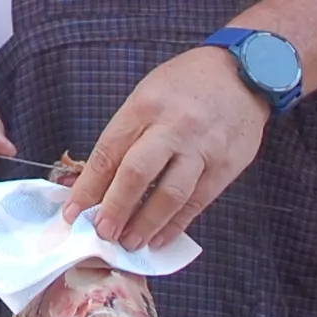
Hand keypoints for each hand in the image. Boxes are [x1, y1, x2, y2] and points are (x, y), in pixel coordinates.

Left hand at [67, 45, 267, 249]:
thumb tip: (95, 181)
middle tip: (101, 234)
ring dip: (146, 223)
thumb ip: (124, 136)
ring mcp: (203, 147)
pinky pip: (197, 201)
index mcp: (145, 106)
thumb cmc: (185, 85)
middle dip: (115, 208)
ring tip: (129, 243)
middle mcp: (174, 127)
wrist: (244, 73)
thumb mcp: (147, 96)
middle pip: (137, 174)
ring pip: (170, 193)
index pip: (109, 152)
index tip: (72, 213)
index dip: (88, 187)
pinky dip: (176, 224)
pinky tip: (159, 239)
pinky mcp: (226, 165)